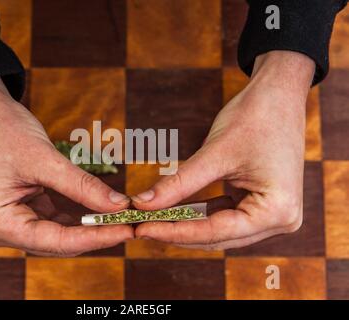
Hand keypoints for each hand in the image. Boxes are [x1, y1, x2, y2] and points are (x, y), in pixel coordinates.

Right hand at [0, 77, 132, 255]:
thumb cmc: (2, 132)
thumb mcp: (45, 159)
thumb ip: (83, 186)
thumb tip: (119, 205)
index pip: (56, 241)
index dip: (95, 238)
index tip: (126, 230)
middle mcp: (2, 231)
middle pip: (59, 243)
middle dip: (95, 234)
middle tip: (130, 224)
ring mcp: (12, 224)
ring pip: (60, 236)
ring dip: (89, 228)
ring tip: (121, 219)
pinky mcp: (23, 213)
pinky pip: (56, 222)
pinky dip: (79, 218)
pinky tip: (102, 212)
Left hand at [132, 51, 314, 249]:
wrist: (279, 94)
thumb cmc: (255, 117)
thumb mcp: (214, 153)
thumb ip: (177, 183)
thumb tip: (141, 204)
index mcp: (277, 211)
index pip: (216, 232)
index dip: (175, 232)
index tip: (142, 229)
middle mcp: (281, 220)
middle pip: (218, 236)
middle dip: (178, 231)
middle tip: (141, 227)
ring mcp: (273, 214)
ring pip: (220, 230)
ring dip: (187, 225)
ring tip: (152, 221)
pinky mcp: (262, 204)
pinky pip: (225, 216)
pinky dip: (200, 214)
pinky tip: (174, 210)